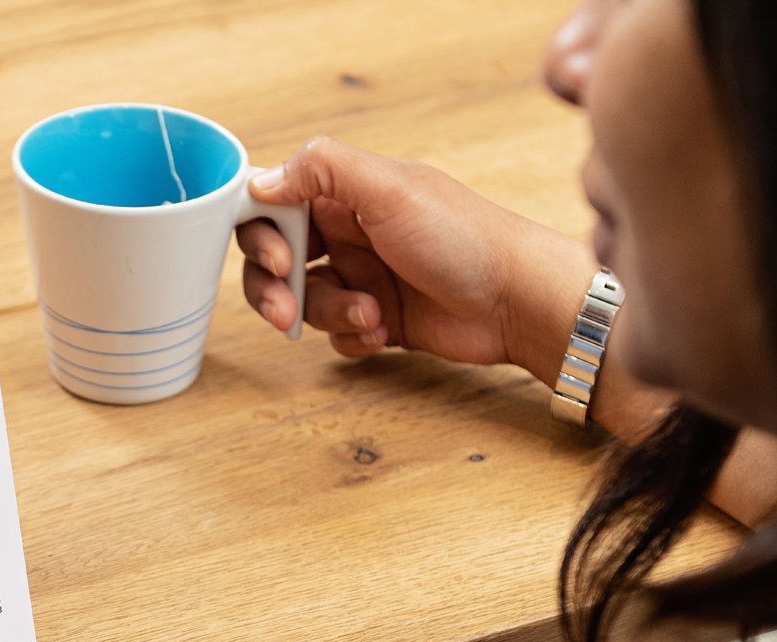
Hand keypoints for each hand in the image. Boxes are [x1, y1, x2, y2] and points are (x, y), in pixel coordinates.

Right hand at [239, 137, 594, 382]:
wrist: (516, 299)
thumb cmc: (464, 237)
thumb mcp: (389, 188)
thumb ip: (321, 170)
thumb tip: (260, 181)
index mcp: (345, 192)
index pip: (272, 204)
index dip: (260, 233)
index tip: (281, 259)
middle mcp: (348, 232)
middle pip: (274, 259)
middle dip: (274, 288)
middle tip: (285, 311)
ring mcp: (362, 276)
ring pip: (304, 302)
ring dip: (329, 313)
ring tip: (371, 314)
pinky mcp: (377, 317)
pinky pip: (334, 333)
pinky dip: (351, 336)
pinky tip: (384, 331)